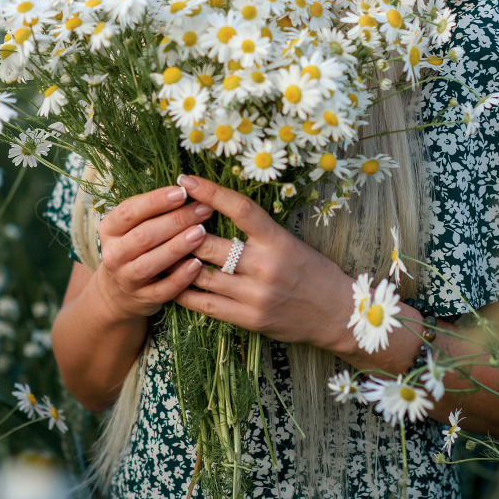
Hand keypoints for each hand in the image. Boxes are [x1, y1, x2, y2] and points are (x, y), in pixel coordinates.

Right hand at [95, 185, 212, 320]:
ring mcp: (126, 279)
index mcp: (109, 229)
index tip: (182, 191)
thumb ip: (152, 210)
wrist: (118, 293)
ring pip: (150, 263)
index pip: (129, 211)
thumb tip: (188, 187)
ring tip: (201, 232)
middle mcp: (113, 254)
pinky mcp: (142, 299)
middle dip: (175, 221)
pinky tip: (197, 265)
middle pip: (144, 236)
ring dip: (177, 247)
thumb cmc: (134, 248)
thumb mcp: (132, 227)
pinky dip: (180, 278)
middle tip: (203, 209)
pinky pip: (163, 290)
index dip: (156, 201)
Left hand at [174, 174, 353, 350]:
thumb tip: (219, 210)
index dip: (210, 192)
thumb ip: (258, 232)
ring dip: (179, 263)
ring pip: (203, 275)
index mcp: (277, 240)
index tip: (186, 179)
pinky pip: (207, 305)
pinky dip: (185, 293)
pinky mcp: (250, 318)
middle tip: (163, 221)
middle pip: (210, 245)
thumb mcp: (291, 243)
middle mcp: (265, 265)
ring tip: (160, 252)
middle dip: (183, 233)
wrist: (338, 314)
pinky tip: (172, 283)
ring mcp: (256, 294)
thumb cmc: (313, 272)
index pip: (239, 208)